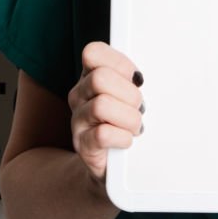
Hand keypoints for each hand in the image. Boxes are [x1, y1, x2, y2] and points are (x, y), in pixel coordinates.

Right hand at [67, 41, 143, 184]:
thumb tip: (139, 76)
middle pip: (100, 78)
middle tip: (138, 108)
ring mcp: (77, 120)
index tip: (136, 79)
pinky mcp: (82, 145)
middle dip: (129, 94)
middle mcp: (79, 95)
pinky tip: (126, 140)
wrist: (113, 166)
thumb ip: (132, 78)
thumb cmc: (125, 122)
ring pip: (102, 105)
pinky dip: (122, 138)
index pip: (93, 52)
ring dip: (129, 118)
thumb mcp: (129, 94)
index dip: (119, 64)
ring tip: (134, 126)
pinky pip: (102, 134)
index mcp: (90, 76)